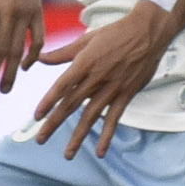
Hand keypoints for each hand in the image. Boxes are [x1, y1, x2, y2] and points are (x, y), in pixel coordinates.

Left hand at [29, 1, 168, 155]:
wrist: (148, 32)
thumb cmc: (116, 33)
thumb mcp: (86, 40)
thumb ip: (62, 53)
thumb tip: (40, 58)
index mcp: (84, 64)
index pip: (60, 87)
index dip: (47, 103)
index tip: (36, 116)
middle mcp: (96, 79)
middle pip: (71, 105)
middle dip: (54, 124)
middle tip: (40, 139)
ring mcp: (112, 89)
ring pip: (91, 117)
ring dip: (78, 137)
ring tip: (67, 154)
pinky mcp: (126, 94)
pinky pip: (115, 119)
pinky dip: (107, 136)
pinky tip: (100, 151)